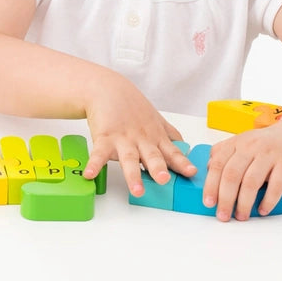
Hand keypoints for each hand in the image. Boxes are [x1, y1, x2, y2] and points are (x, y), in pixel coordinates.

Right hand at [82, 73, 196, 195]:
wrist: (107, 90)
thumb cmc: (131, 106)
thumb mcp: (155, 119)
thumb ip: (170, 134)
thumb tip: (185, 147)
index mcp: (155, 138)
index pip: (172, 152)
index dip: (181, 162)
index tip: (191, 172)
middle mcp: (141, 140)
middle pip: (152, 156)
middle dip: (159, 169)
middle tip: (165, 180)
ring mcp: (122, 139)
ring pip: (128, 158)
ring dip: (132, 175)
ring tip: (136, 190)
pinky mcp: (104, 138)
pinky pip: (98, 153)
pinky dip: (94, 165)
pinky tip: (90, 174)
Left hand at [202, 123, 281, 220]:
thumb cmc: (268, 142)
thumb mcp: (243, 142)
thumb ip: (225, 153)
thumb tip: (208, 169)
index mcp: (237, 142)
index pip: (218, 165)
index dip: (211, 185)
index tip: (208, 203)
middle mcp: (251, 146)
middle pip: (231, 175)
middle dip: (225, 199)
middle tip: (223, 215)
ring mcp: (270, 154)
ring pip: (251, 182)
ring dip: (244, 203)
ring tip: (241, 216)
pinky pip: (276, 185)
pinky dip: (268, 200)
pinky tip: (263, 210)